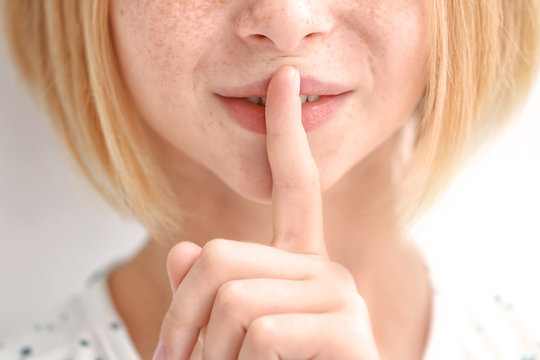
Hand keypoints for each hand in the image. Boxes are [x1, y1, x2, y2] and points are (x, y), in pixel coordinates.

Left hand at [153, 66, 379, 359]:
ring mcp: (340, 296)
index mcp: (299, 263)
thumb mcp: (226, 340)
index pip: (295, 184)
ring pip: (234, 298)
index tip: (286, 82)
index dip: (287, 132)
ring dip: (206, 357)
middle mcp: (325, 269)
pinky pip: (261, 331)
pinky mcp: (349, 330)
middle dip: (181, 323)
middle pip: (219, 256)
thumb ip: (206, 295)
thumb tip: (183, 250)